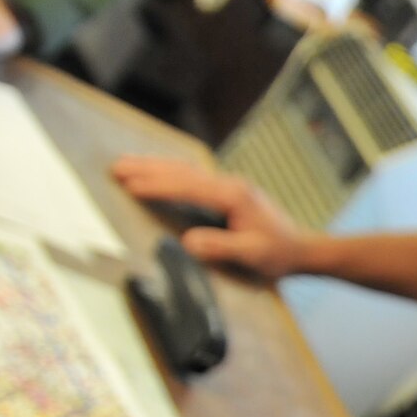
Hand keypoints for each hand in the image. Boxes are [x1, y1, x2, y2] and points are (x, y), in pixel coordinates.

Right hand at [111, 156, 310, 279]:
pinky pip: (192, 174)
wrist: (301, 248)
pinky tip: (157, 169)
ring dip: (155, 165)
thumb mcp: (252, 254)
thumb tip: (187, 242)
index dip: (158, 186)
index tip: (130, 184)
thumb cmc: (278, 253)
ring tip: (126, 162)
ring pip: (186, 169)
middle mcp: (229, 184)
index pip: (188, 187)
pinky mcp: (227, 190)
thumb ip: (221, 247)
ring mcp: (229, 184)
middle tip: (115, 166)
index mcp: (233, 196)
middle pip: (182, 171)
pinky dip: (170, 170)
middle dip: (148, 168)